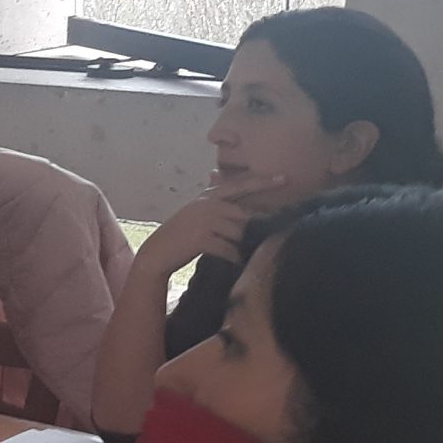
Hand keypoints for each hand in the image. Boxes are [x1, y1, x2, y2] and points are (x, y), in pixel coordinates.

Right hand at [135, 173, 284, 279]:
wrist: (157, 251)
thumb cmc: (183, 235)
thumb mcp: (199, 214)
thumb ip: (220, 207)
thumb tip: (250, 212)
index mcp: (209, 196)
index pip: (241, 186)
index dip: (263, 183)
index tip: (284, 179)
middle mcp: (208, 205)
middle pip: (245, 215)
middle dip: (257, 227)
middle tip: (270, 235)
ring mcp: (204, 221)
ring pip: (239, 232)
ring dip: (245, 245)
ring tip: (250, 253)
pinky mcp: (201, 239)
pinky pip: (229, 249)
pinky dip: (235, 257)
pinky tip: (238, 263)